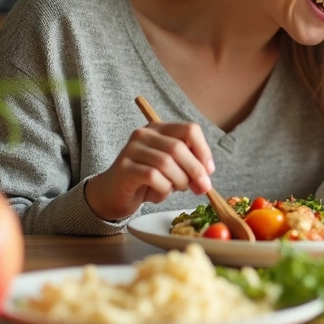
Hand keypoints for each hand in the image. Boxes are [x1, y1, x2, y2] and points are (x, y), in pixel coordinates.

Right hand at [86, 122, 214, 220]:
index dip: (203, 150)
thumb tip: (206, 178)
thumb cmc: (147, 181)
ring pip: (166, 162)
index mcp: (160, 129)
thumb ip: (189, 168)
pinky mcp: (124, 168)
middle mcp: (144, 134)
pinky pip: (152, 176)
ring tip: (177, 189)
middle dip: (195, 170)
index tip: (209, 171)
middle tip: (202, 188)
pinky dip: (163, 188)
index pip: (190, 129)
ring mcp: (132, 149)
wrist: (114, 194)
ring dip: (179, 181)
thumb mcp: (173, 170)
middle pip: (179, 147)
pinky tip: (160, 193)